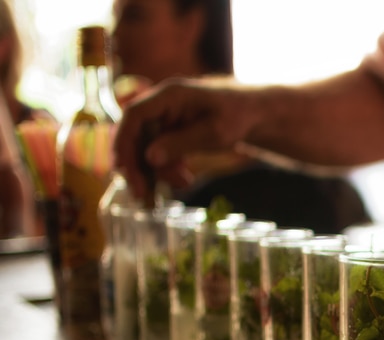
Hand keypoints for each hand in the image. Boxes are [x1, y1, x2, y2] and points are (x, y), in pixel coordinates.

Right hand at [113, 77, 255, 200]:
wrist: (255, 114)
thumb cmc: (239, 115)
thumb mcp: (214, 132)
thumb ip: (181, 143)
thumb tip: (149, 157)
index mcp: (169, 95)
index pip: (134, 115)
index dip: (123, 141)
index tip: (123, 169)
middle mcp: (162, 106)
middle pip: (136, 135)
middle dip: (138, 166)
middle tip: (142, 194)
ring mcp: (166, 120)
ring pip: (147, 148)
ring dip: (157, 171)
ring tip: (182, 184)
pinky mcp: (173, 133)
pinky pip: (160, 153)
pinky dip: (168, 169)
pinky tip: (184, 180)